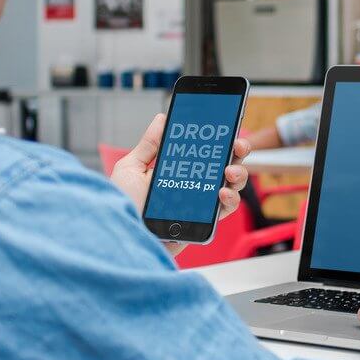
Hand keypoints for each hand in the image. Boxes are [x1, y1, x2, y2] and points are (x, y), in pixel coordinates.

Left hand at [110, 113, 250, 255]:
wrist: (121, 240)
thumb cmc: (121, 207)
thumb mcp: (131, 169)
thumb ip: (149, 145)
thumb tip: (162, 118)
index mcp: (177, 170)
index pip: (203, 150)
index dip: (218, 138)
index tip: (225, 125)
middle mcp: (193, 185)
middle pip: (224, 163)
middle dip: (236, 151)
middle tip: (237, 145)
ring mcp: (200, 203)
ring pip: (232, 185)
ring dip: (238, 174)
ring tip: (229, 172)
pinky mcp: (204, 222)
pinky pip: (226, 209)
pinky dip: (230, 199)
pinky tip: (222, 193)